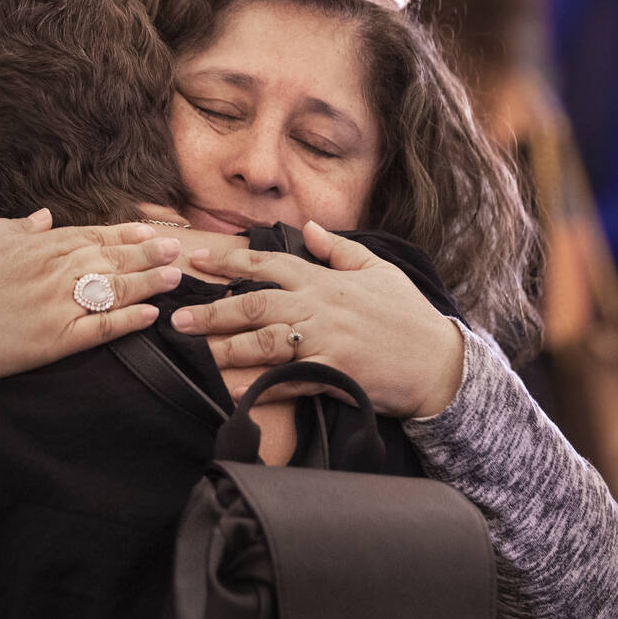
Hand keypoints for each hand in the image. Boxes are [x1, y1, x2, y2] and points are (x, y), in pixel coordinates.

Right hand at [0, 210, 182, 420]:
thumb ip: (14, 227)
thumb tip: (43, 217)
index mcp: (35, 245)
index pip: (91, 235)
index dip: (124, 234)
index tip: (150, 231)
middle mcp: (52, 270)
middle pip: (111, 259)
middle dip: (149, 254)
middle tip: (180, 249)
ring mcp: (56, 305)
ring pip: (114, 290)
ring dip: (148, 282)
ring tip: (176, 277)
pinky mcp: (54, 340)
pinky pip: (101, 329)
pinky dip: (128, 321)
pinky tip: (151, 315)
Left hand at [170, 221, 463, 417]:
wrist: (439, 363)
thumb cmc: (408, 316)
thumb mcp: (377, 270)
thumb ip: (338, 250)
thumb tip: (309, 228)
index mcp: (325, 281)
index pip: (268, 264)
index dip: (229, 263)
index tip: (198, 260)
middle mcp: (320, 307)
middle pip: (256, 305)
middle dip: (214, 311)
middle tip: (178, 318)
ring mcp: (326, 341)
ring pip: (266, 341)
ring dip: (228, 348)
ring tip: (197, 352)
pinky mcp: (335, 373)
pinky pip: (289, 380)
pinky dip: (261, 385)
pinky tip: (234, 390)